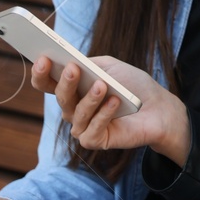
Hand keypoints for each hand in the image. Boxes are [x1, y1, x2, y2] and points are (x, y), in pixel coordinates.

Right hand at [31, 54, 189, 163]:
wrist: (158, 107)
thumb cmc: (132, 85)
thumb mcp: (111, 67)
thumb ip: (90, 63)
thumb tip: (70, 62)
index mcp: (72, 89)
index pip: (46, 83)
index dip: (40, 73)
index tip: (43, 58)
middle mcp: (72, 109)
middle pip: (61, 97)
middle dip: (65, 82)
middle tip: (72, 68)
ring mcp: (82, 127)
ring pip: (76, 113)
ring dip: (89, 98)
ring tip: (102, 85)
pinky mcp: (94, 140)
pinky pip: (92, 130)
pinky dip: (104, 114)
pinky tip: (115, 102)